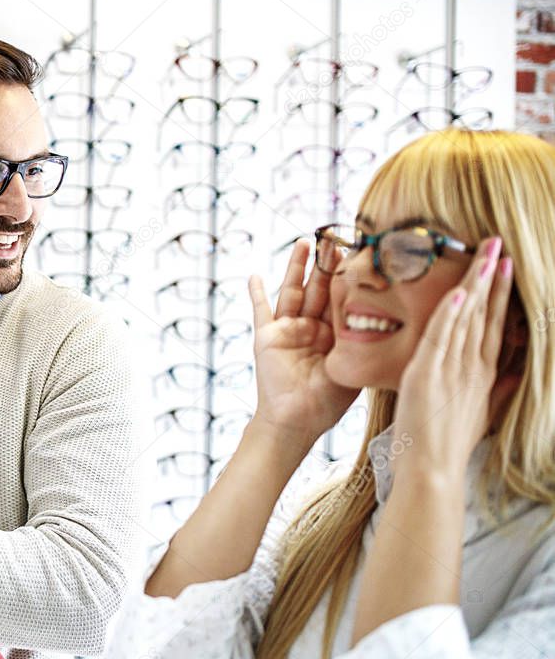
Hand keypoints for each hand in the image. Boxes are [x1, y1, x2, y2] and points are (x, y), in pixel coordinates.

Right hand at [247, 240, 359, 460]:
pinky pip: (261, 311)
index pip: (341, 297)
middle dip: (325, 263)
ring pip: (293, 291)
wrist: (296, 422)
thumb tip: (404, 328)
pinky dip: (256, 293)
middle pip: (318, 288)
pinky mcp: (267, 337)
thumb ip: (368, 347)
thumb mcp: (355, 369)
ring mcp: (288, 331)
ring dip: (297, 267)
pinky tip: (255, 275)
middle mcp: (311, 328)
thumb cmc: (327, 404)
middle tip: (333, 236)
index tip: (359, 250)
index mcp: (334, 335)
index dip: (348, 275)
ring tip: (303, 242)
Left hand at [392, 237, 517, 478]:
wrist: (432, 468)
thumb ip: (497, 389)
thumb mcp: (480, 413)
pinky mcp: (427, 376)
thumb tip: (515, 373)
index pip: (492, 324)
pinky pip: (440, 340)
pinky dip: (449, 316)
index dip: (500, 293)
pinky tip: (459, 294)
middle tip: (499, 244)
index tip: (506, 266)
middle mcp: (471, 367)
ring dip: (476, 285)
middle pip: (485, 314)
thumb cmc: (449, 442)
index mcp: (481, 372)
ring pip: (467, 319)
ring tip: (485, 255)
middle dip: (492, 277)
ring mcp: (451, 370)